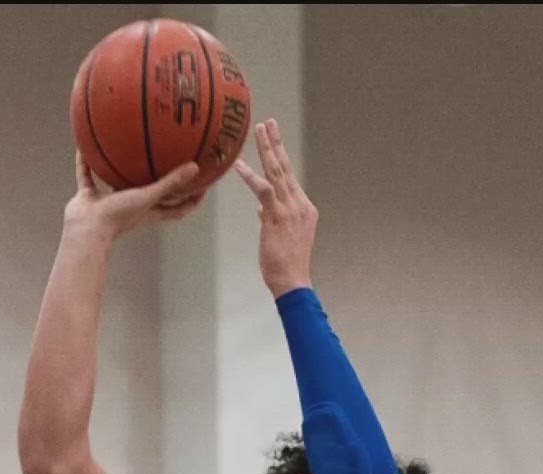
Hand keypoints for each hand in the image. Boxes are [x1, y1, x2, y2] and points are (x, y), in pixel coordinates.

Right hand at [64, 156, 204, 241]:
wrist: (87, 230)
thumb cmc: (120, 217)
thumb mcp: (149, 196)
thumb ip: (170, 182)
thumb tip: (195, 167)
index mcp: (150, 212)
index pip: (179, 208)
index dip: (193, 199)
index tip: (205, 185)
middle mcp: (133, 207)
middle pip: (152, 194)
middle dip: (161, 180)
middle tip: (171, 158)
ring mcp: (111, 202)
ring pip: (118, 183)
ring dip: (121, 169)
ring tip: (126, 147)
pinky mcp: (89, 198)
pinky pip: (87, 176)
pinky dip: (85, 163)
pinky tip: (83, 146)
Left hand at [233, 119, 315, 295]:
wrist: (293, 281)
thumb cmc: (285, 265)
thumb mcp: (279, 238)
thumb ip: (271, 218)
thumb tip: (260, 208)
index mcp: (304, 208)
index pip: (289, 178)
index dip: (280, 157)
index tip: (273, 139)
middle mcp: (300, 204)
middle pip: (286, 167)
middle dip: (276, 143)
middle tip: (268, 123)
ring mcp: (290, 208)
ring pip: (277, 171)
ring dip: (267, 149)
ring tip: (259, 130)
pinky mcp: (278, 215)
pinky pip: (263, 189)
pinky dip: (250, 176)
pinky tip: (238, 165)